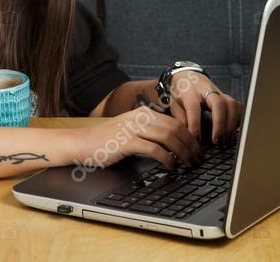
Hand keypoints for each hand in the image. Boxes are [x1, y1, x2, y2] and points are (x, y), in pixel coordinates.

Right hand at [70, 105, 201, 173]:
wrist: (82, 143)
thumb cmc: (106, 141)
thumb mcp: (130, 131)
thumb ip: (148, 133)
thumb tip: (171, 145)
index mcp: (143, 113)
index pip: (174, 120)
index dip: (189, 135)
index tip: (197, 148)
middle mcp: (139, 117)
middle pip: (174, 127)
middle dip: (190, 144)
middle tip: (197, 158)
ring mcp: (133, 127)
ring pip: (168, 136)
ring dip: (182, 152)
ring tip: (189, 163)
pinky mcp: (127, 141)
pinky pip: (154, 148)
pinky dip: (167, 158)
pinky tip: (171, 166)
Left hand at [167, 70, 243, 144]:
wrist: (187, 76)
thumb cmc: (180, 93)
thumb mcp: (174, 104)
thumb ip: (181, 119)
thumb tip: (188, 136)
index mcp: (189, 92)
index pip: (193, 107)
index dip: (195, 125)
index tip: (197, 140)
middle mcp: (206, 90)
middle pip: (218, 103)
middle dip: (220, 123)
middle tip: (217, 140)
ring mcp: (219, 92)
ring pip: (231, 104)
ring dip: (231, 124)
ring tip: (225, 138)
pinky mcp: (227, 96)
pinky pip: (238, 106)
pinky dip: (239, 118)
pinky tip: (233, 130)